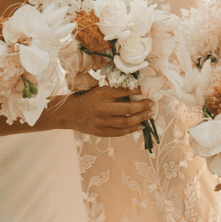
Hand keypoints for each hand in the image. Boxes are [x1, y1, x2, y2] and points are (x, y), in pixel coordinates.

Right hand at [38, 86, 154, 137]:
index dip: (137, 91)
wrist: (68, 113)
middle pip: (128, 109)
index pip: (124, 92)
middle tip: (152, 103)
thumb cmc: (86, 98)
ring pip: (126, 122)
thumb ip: (114, 91)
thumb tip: (135, 92)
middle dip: (143, 106)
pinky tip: (140, 126)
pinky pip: (119, 132)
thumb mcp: (98, 90)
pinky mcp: (100, 132)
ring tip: (149, 114)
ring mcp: (101, 122)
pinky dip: (131, 130)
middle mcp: (101, 108)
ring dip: (141, 118)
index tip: (146, 91)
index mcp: (101, 94)